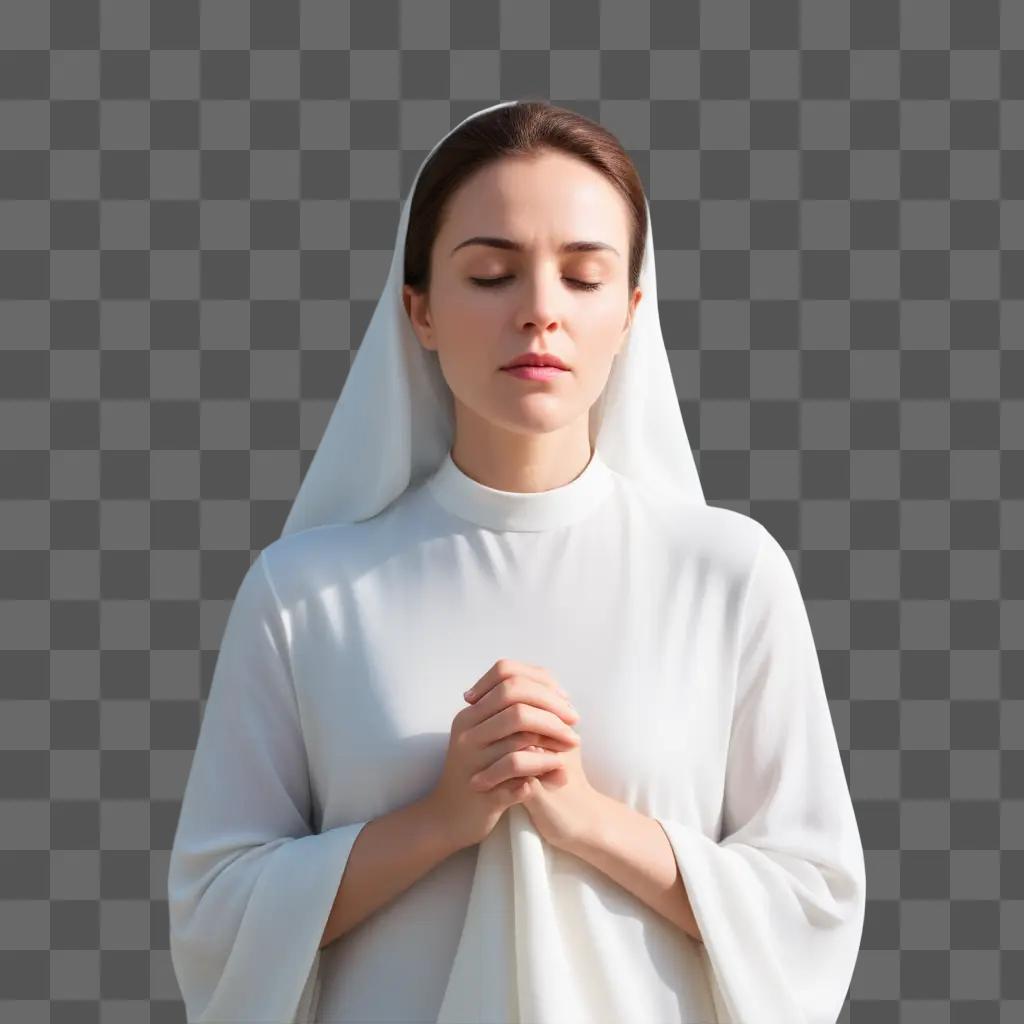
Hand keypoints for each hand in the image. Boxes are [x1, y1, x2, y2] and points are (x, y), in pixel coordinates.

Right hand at [425, 659, 580, 852]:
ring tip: (572, 745)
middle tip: (575, 723)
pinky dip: (544, 771)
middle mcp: (467, 735)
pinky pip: (520, 777)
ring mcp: (473, 765)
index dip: (542, 686)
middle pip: (517, 708)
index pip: (506, 677)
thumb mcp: (488, 735)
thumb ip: (514, 711)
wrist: (449, 816)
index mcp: (471, 715)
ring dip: (554, 742)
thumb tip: (558, 692)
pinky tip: (559, 772)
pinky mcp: (484, 795)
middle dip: (553, 712)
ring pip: (520, 742)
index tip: (566, 701)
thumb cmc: (480, 769)